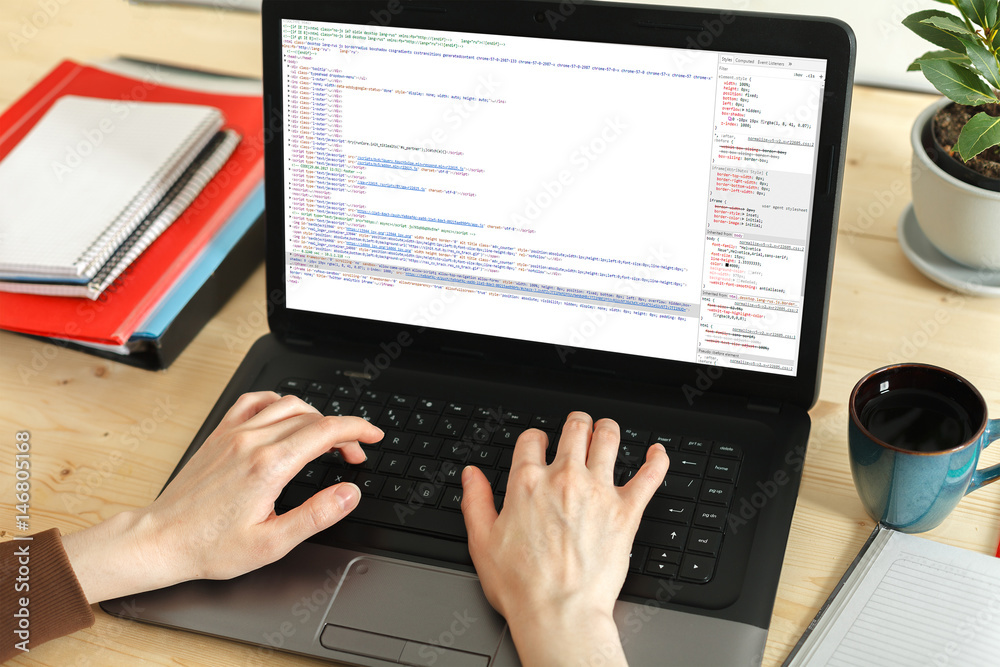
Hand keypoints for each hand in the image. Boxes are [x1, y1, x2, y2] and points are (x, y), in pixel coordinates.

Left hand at [63, 391, 382, 602]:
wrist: (161, 540)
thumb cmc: (210, 546)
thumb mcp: (273, 544)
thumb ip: (316, 515)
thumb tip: (349, 493)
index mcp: (269, 466)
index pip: (326, 431)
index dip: (358, 430)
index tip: (372, 437)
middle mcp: (252, 441)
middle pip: (312, 416)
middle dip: (342, 429)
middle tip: (353, 453)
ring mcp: (233, 433)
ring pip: (287, 403)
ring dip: (315, 415)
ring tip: (325, 437)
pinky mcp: (219, 434)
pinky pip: (254, 400)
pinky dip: (278, 402)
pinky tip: (285, 415)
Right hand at [461, 412, 668, 666]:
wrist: (559, 613)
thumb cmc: (522, 586)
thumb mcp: (482, 542)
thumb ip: (476, 502)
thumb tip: (471, 475)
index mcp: (527, 483)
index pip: (532, 439)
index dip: (535, 438)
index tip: (539, 445)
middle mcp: (564, 479)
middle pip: (574, 428)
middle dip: (576, 424)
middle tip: (578, 429)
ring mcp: (598, 492)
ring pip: (608, 439)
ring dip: (607, 430)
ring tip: (607, 431)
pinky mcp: (627, 510)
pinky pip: (649, 475)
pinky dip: (655, 460)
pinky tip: (656, 453)